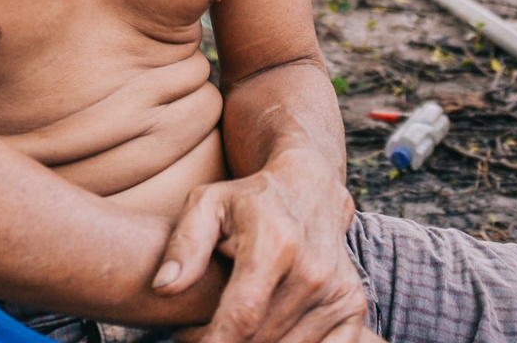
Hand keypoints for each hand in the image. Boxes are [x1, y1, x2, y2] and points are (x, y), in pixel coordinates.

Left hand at [150, 151, 366, 342]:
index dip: (211, 340)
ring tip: (225, 332)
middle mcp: (312, 271)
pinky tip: (264, 337)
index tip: (185, 341)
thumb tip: (163, 287)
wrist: (309, 189)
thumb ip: (184, 245)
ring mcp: (338, 291)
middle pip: (262, 339)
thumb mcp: (206, 205)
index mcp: (275, 245)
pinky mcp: (353, 306)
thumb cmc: (247, 200)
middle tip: (196, 336)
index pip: (243, 315)